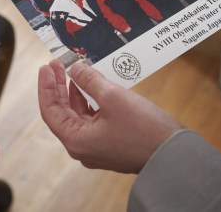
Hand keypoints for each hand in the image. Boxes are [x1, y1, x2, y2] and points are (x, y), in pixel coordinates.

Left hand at [38, 60, 181, 173]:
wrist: (173, 155)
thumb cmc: (144, 130)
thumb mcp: (113, 97)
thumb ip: (90, 80)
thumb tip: (75, 68)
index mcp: (77, 140)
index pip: (51, 110)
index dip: (46, 87)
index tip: (46, 67)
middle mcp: (83, 147)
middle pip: (62, 113)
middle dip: (58, 87)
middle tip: (56, 65)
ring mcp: (97, 146)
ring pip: (77, 115)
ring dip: (73, 93)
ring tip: (72, 71)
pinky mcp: (110, 142)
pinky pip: (92, 119)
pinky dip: (88, 101)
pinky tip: (91, 86)